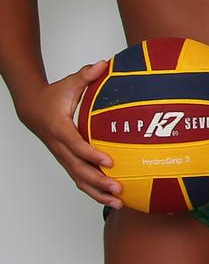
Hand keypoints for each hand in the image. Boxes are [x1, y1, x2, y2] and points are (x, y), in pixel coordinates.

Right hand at [19, 61, 122, 207]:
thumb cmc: (54, 96)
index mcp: (60, 129)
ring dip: (97, 192)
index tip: (110, 161)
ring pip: (79, 180)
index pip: (76, 146)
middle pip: (79, 170)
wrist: (34, 109)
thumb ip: (86, 74)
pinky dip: (93, 190)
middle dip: (98, 181)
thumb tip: (104, 63)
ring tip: (118, 200)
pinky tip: (109, 197)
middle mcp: (60, 147)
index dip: (92, 155)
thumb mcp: (69, 82)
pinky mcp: (67, 161)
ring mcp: (63, 157)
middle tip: (118, 188)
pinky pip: (79, 179)